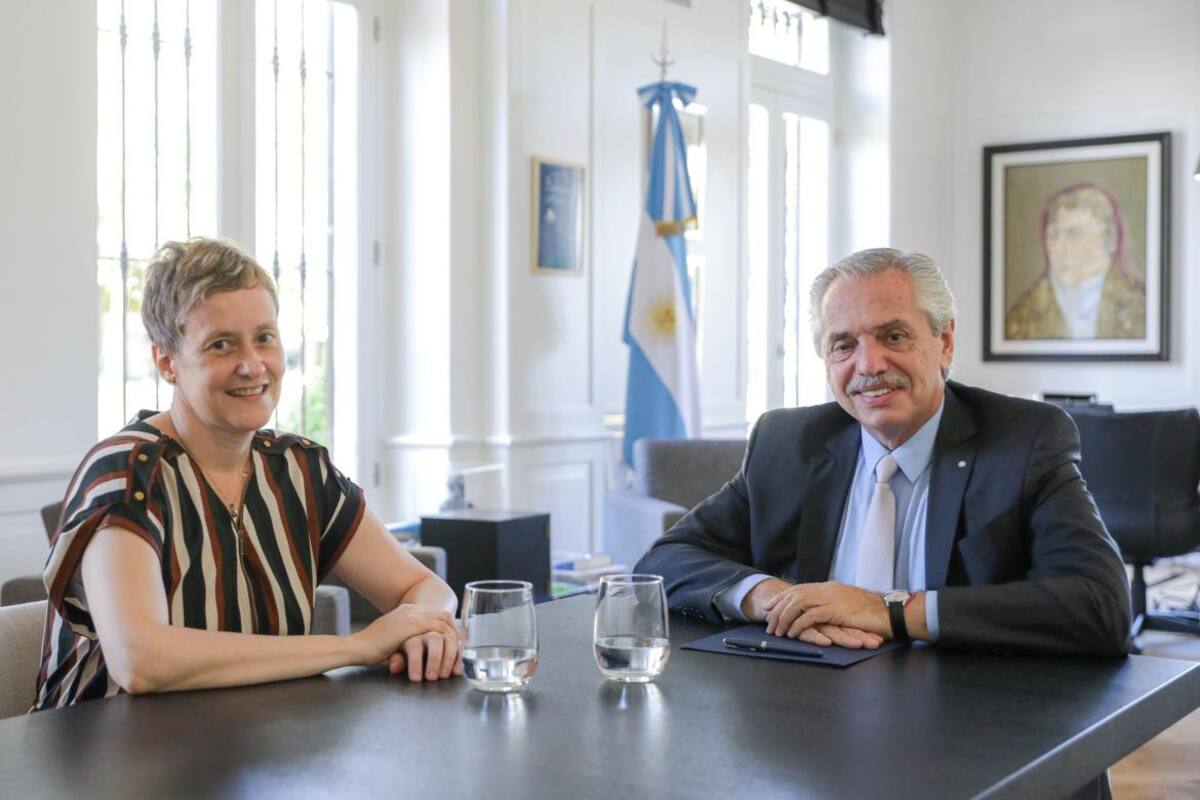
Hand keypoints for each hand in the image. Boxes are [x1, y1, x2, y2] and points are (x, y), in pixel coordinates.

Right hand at [353, 604, 459, 679]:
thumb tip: (415, 651)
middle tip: (462, 649)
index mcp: (406, 611)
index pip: (436, 614)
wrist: (357, 646)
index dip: (448, 627)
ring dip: (453, 637)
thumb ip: (405, 641)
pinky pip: (438, 629)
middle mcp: (411, 609)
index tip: (455, 642)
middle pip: (444, 615)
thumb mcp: (392, 640)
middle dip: (456, 632)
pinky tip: (450, 652)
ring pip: (444, 621)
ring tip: (458, 653)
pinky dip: (447, 640)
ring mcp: (412, 615)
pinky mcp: (412, 625)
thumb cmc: (370, 648)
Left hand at [763, 582, 889, 643]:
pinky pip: (810, 617)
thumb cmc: (873, 611)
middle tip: (767, 621)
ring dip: (785, 618)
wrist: (890, 611)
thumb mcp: (849, 604)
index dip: (783, 598)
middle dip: (778, 608)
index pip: (800, 589)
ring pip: (798, 605)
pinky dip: (798, 625)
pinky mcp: (835, 610)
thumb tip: (823, 611)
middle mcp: (827, 590)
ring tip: (777, 630)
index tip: (770, 606)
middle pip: (795, 595)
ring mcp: (831, 598)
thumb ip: (834, 604)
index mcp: (830, 587)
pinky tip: (792, 633)